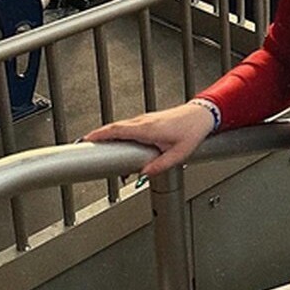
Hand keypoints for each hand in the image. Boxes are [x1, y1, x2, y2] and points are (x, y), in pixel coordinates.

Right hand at [83, 101, 217, 175]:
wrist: (202, 115)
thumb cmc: (192, 131)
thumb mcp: (178, 154)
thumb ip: (159, 166)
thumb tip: (143, 174)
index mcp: (147, 129)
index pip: (117, 130)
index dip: (100, 135)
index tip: (87, 140)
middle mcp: (144, 121)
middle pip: (115, 128)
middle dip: (100, 136)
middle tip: (88, 145)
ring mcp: (146, 119)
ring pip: (122, 126)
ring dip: (110, 135)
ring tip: (103, 148)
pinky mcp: (150, 120)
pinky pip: (130, 126)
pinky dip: (121, 133)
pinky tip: (122, 143)